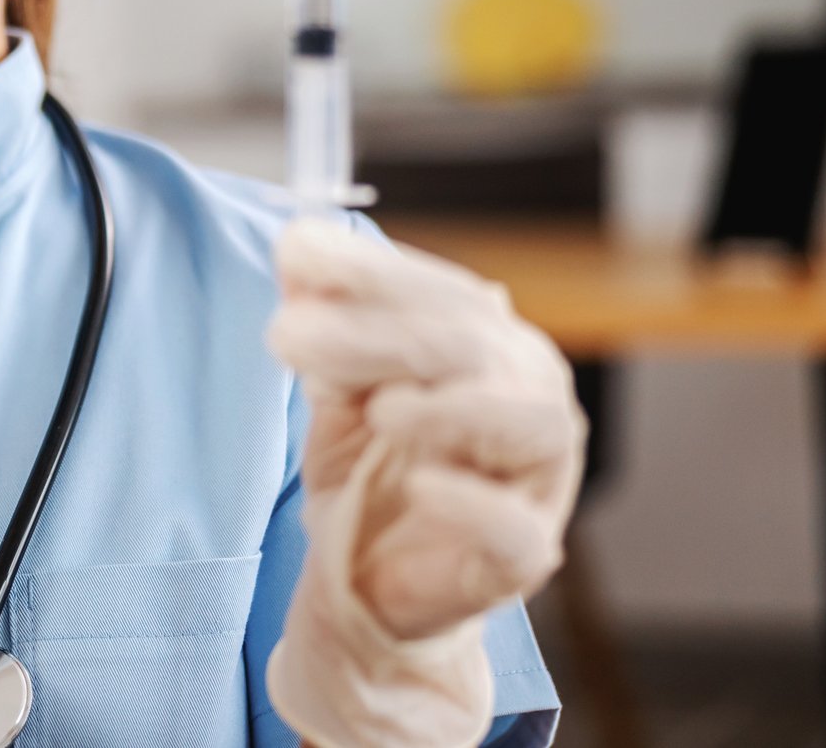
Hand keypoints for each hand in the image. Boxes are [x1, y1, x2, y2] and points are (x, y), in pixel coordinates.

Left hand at [263, 218, 585, 747]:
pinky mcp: (523, 557)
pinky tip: (421, 481)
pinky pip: (517, 530)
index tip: (296, 250)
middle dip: (380, 332)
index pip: (442, 293)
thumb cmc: (366, 464)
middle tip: (288, 331)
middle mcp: (527, 397)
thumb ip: (324, 322)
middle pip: (473, 348)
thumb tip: (298, 249)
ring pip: (527, 425)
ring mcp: (537, 480)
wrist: (366, 575)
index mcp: (489, 343)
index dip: (373, 271)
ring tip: (381, 407)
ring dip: (453, 408)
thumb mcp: (333, 385)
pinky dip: (473, 502)